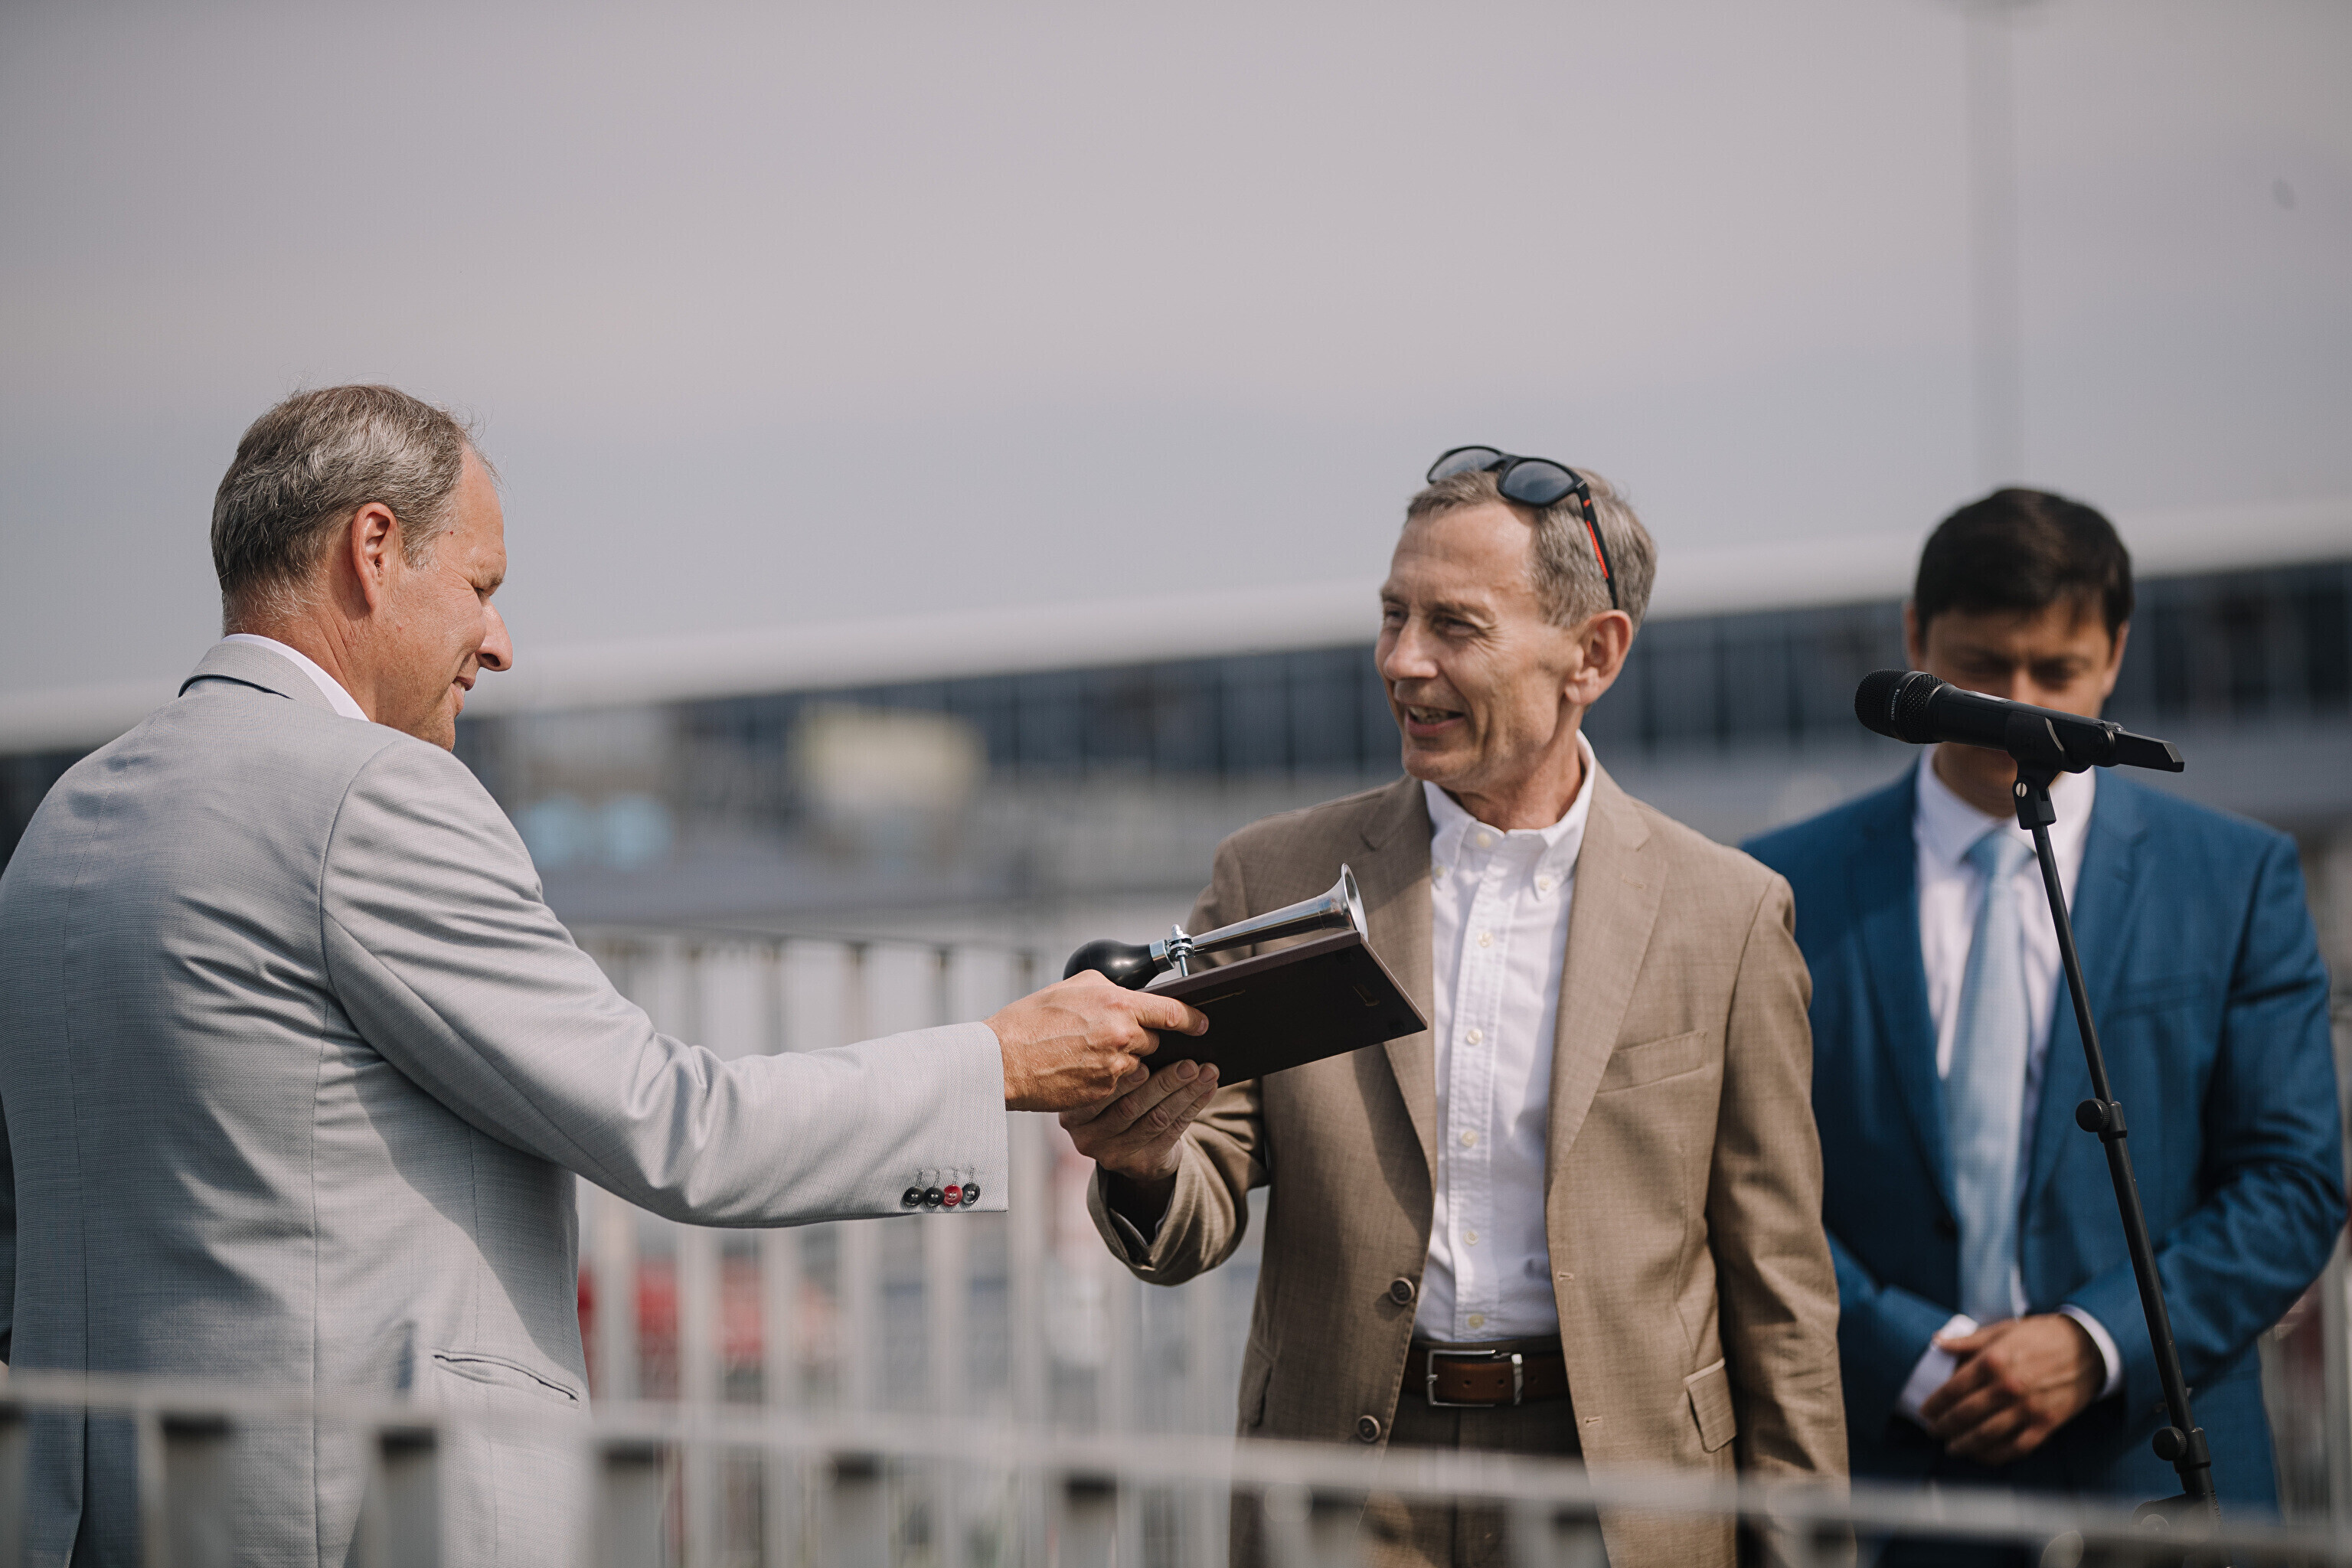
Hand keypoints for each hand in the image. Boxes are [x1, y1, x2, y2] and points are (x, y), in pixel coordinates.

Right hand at [988, 972, 1207, 1111]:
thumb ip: (1108, 987)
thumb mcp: (1072, 987)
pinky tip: (1080, 1069)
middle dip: (1142, 1039)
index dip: (1192, 1019)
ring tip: (1089, 1053)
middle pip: (1153, 1041)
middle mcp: (1122, 1037)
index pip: (1172, 1013)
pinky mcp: (1103, 1093)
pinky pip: (1118, 1085)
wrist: (1004, 1060)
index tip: (1202, 1023)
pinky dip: (1106, 1078)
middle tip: (1114, 1036)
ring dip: (1124, 1061)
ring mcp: (1114, 1069)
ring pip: (1137, 1065)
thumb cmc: (1031, 1021)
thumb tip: (1127, 991)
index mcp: (1118, 1005)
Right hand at [1061, 1058, 1222, 1192]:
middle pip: (1130, 1107)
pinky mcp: (1140, 1165)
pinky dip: (1192, 1107)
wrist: (1131, 1146)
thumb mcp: (1104, 1086)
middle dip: (1164, 1083)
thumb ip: (1116, 1068)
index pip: (1098, 1095)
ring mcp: (1113, 1155)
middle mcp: (1087, 1138)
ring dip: (1185, 1093)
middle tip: (1189, 1063)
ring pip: (1155, 1119)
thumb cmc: (1117, 1100)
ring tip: (1206, 1071)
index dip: (1124, 1079)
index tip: (1147, 1061)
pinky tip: (1207, 1089)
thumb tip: (1153, 1034)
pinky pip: (1172, 1132)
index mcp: (1071, 1111)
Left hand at [1920, 1314, 2103, 1464]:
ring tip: (1951, 1447)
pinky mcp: (2046, 1424)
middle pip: (1965, 1415)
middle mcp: (2007, 1387)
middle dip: (1944, 1426)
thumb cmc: (2040, 1336)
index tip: (1924, 1411)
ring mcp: (2028, 1408)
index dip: (1935, 1404)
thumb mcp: (2002, 1330)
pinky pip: (2016, 1447)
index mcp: (1993, 1361)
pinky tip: (1982, 1455)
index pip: (1953, 1389)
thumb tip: (1937, 1341)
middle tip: (1933, 1431)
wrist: (2086, 1348)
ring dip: (1964, 1444)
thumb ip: (1968, 1341)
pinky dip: (1995, 1455)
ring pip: (1986, 1435)